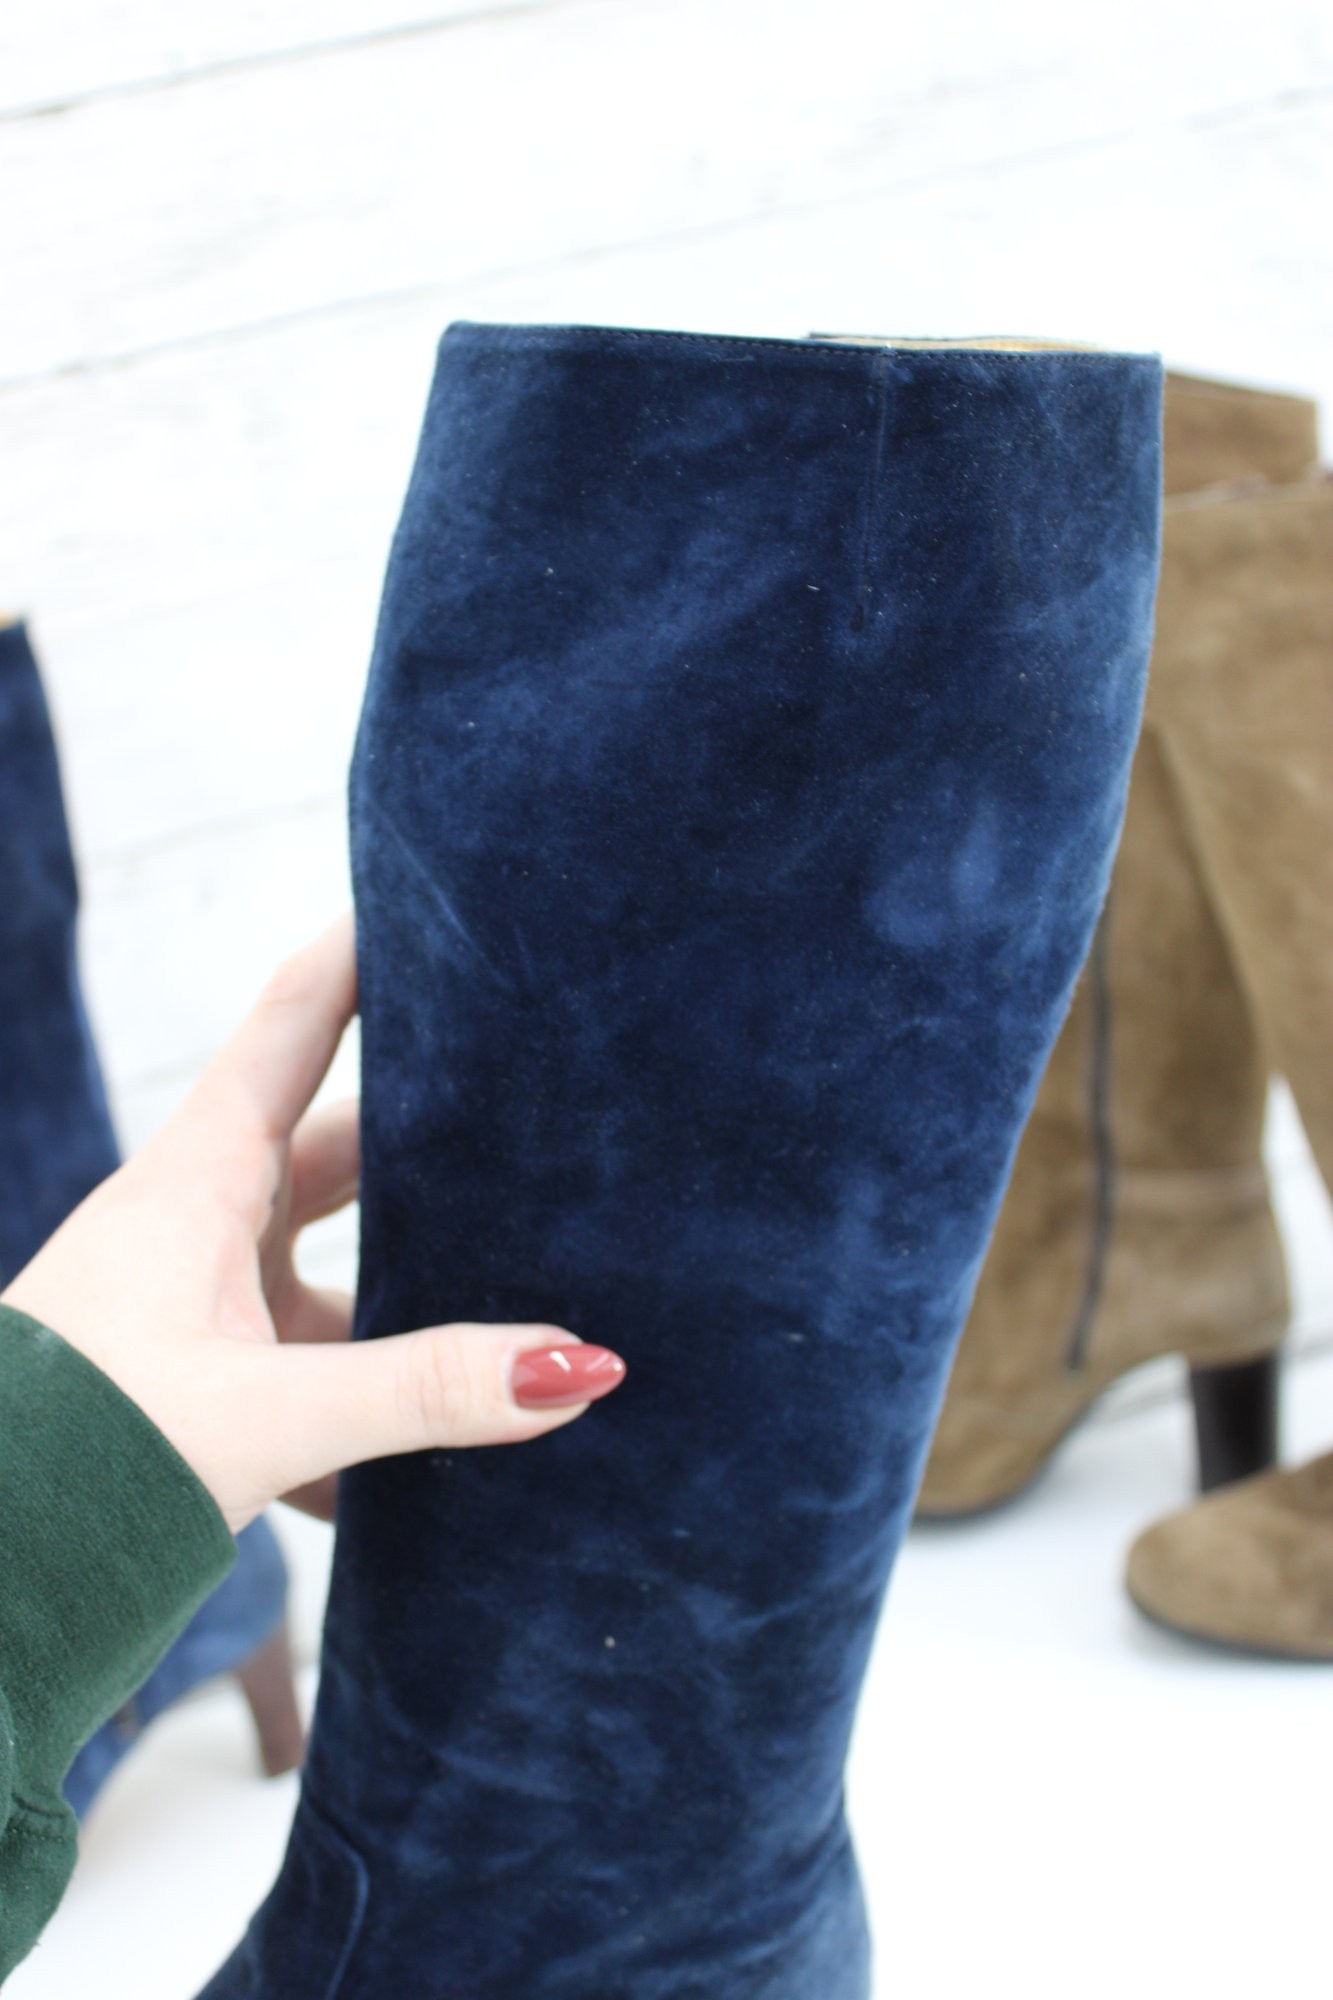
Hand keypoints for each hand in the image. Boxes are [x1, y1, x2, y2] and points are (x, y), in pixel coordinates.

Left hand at [1, 912, 625, 1533]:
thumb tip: (575, 1365)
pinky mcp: (196, 1389)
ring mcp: (196, 1308)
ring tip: (518, 1326)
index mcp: (198, 1181)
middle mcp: (198, 1226)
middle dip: (432, 1146)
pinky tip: (439, 1487)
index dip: (360, 957)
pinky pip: (309, 1384)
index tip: (425, 895)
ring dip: (409, 1311)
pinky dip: (370, 1424)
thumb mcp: (262, 1414)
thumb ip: (421, 1392)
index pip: (294, 1027)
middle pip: (339, 1152)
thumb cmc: (70, 1458)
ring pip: (333, 1279)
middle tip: (532, 1123)